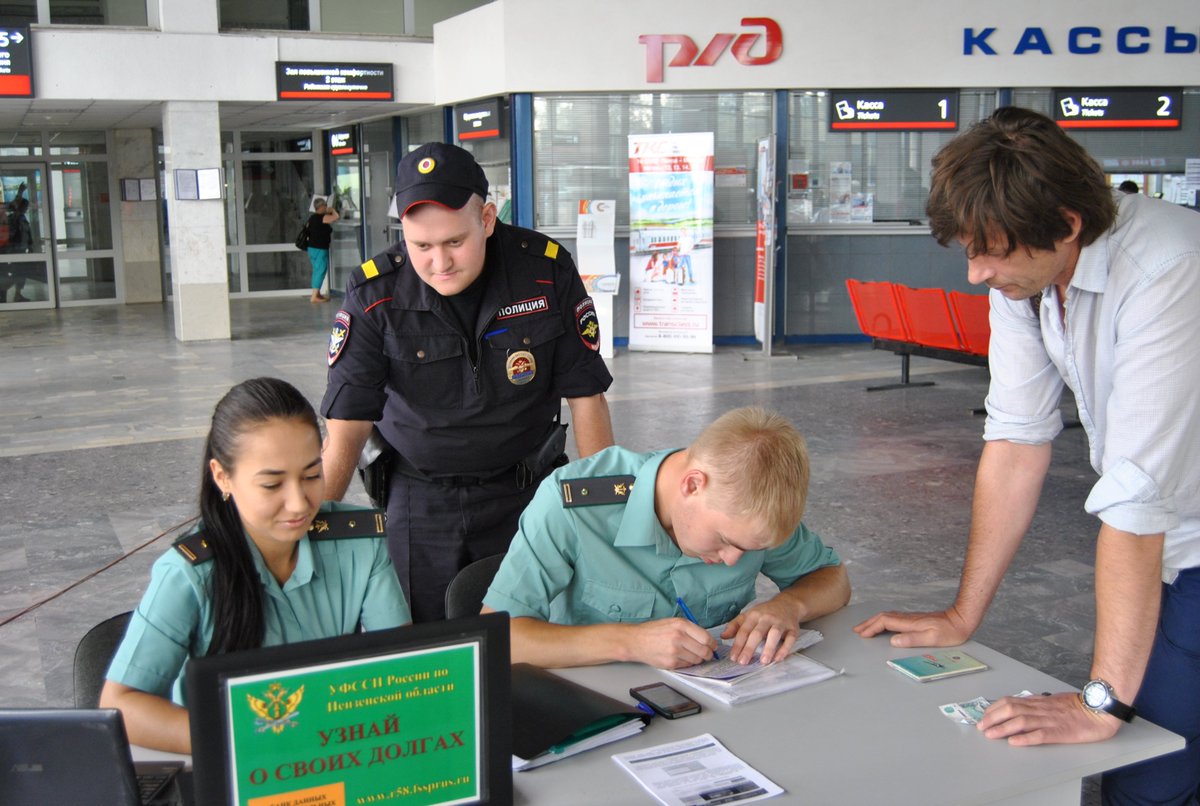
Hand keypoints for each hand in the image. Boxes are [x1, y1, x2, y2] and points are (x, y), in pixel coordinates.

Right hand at [628, 618, 717, 669]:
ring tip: (690, 654)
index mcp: (681, 625)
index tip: (713, 646)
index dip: (712, 644)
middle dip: (708, 654)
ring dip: (697, 659)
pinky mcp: (670, 663)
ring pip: (697, 660)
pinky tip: (680, 657)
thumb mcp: (673, 622)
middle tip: (707, 654)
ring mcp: (674, 652)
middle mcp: (678, 637)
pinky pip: (687, 665)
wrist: (636, 641)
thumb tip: (707, 640)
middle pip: (704, 651)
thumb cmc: (654, 631)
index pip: (706, 637)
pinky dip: (687, 663)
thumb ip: (690, 629)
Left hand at [721, 598, 800, 664]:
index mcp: (754, 615)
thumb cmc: (764, 613)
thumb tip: (723, 636)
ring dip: (769, 648)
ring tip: (763, 661)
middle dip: (749, 648)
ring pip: (774, 634)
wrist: (787, 604)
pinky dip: (785, 649)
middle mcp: (767, 618)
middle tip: (743, 662)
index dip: (738, 644)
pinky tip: (778, 658)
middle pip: (757, 633)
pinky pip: (790, 639)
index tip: (733, 657)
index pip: (743, 631)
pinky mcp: (793, 628)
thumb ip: (735, 626)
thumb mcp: (748, 616)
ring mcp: (780, 623)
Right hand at [852, 607, 973, 646]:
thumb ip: (912, 639)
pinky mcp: (915, 619)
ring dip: (874, 621)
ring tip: (865, 627)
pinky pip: (893, 618)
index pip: (884, 622)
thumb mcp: (932, 638)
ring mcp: (911, 618)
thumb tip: (893, 640)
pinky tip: (883, 625)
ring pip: (887, 617)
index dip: (872, 628)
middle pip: (882, 617)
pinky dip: (883, 621)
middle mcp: (908, 618)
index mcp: (909, 623)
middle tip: (857, 630)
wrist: (961, 620)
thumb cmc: (950, 631)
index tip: (862, 635)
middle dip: (868, 623)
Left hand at [977, 692, 1120, 745]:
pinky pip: (1040, 735)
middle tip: (981, 726)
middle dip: (993, 718)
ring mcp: (1050, 720)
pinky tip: (1014, 742)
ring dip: (1003, 728)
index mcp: (1039, 702)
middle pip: (1011, 709)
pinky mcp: (1060, 732)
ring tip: (990, 734)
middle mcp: (1041, 709)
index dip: (995, 708)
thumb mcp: (1053, 700)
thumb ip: (1037, 703)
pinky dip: (1025, 738)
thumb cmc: (1078, 706)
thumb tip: (1020, 706)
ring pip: (1021, 721)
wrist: (1100, 710)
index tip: (984, 715)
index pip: (1011, 701)